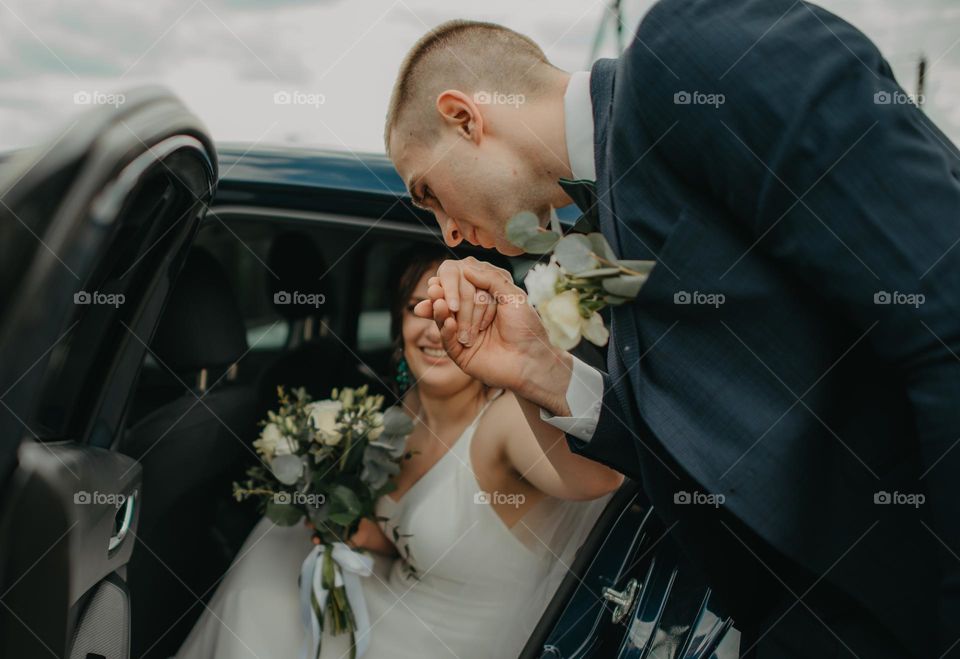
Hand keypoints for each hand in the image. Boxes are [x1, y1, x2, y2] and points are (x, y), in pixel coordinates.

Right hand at [414, 258, 572, 415]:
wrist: (531, 360)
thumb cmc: (526, 328)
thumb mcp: (513, 296)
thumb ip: (491, 279)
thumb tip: (465, 267)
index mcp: (484, 296)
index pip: (462, 282)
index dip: (453, 279)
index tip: (444, 277)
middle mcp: (471, 312)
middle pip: (450, 298)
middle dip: (449, 295)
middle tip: (438, 292)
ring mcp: (463, 332)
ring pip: (445, 317)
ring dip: (440, 310)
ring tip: (439, 303)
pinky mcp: (459, 352)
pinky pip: (446, 340)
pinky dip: (446, 329)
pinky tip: (449, 323)